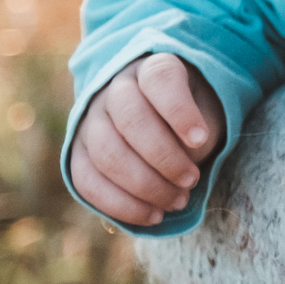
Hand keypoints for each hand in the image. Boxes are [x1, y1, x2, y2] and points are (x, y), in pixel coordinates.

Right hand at [68, 53, 226, 228]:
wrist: (163, 121)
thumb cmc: (192, 116)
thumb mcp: (207, 115)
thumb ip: (194, 139)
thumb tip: (178, 175)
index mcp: (152, 68)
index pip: (160, 80)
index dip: (179, 111)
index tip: (201, 140)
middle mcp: (115, 89)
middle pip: (132, 120)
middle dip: (165, 158)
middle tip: (191, 181)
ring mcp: (91, 120)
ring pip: (107, 153)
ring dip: (145, 185)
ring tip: (178, 201)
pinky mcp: (77, 152)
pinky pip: (86, 181)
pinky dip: (121, 204)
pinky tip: (152, 215)